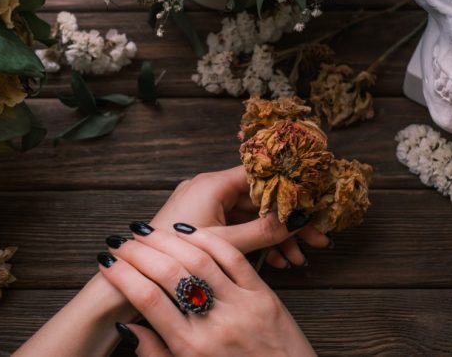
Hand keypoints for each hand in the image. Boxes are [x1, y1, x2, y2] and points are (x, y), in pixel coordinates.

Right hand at [100, 224, 315, 356]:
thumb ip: (155, 353)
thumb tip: (125, 326)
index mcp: (191, 348)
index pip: (147, 299)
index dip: (122, 276)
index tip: (107, 262)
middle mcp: (215, 325)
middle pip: (169, 273)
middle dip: (138, 252)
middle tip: (120, 241)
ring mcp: (242, 306)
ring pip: (199, 259)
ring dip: (167, 239)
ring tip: (146, 231)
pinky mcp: (264, 295)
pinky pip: (233, 258)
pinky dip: (207, 239)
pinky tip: (187, 231)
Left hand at [149, 166, 330, 267]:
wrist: (135, 277)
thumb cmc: (175, 256)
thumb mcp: (227, 245)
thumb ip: (265, 231)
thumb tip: (301, 220)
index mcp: (211, 184)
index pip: (259, 174)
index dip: (290, 189)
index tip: (314, 204)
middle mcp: (208, 189)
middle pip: (259, 199)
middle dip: (288, 222)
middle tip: (317, 239)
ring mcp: (205, 207)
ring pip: (251, 217)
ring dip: (275, 237)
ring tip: (298, 258)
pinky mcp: (202, 224)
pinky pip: (238, 228)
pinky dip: (256, 243)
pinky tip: (277, 262)